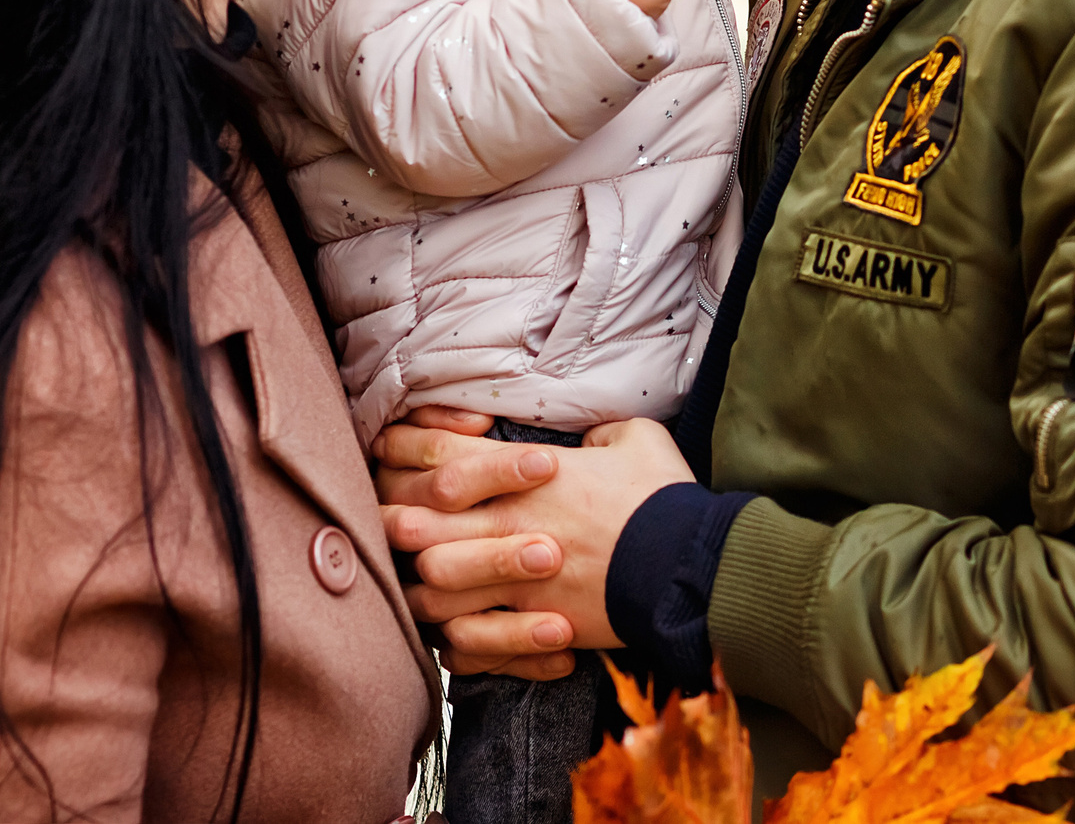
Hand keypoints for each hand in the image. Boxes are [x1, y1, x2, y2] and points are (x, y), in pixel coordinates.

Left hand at [375, 414, 694, 675]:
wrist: (691, 567)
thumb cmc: (663, 499)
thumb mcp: (636, 439)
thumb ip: (599, 432)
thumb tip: (589, 438)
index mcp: (525, 471)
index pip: (437, 452)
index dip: (402, 445)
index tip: (387, 445)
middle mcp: (506, 523)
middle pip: (412, 521)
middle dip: (389, 517)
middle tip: (384, 516)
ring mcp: (513, 580)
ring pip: (428, 585)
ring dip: (415, 580)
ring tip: (414, 578)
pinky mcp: (530, 625)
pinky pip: (466, 642)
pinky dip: (452, 640)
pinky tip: (452, 633)